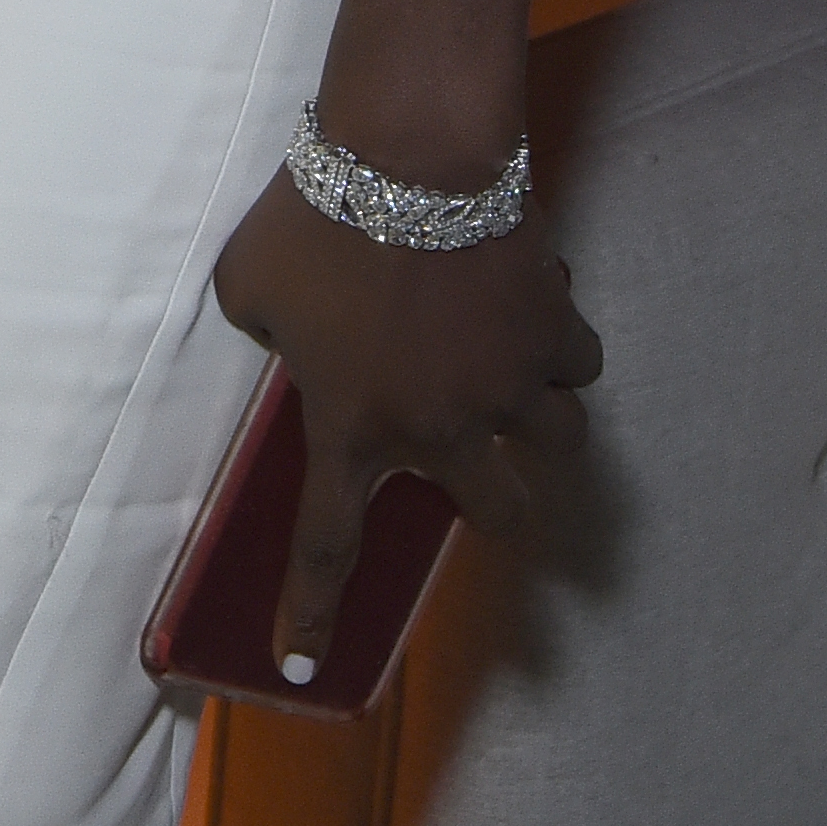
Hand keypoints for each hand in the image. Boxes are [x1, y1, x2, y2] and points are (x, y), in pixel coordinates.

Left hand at [211, 164, 602, 676]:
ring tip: (524, 397)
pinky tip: (537, 312)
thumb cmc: (312, 219)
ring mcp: (507, 384)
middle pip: (501, 515)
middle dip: (500, 508)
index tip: (304, 666)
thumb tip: (289, 338)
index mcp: (352, 428)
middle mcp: (440, 428)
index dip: (314, 614)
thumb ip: (267, 332)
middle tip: (489, 483)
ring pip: (560, 446)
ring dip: (543, 430)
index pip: (328, 546)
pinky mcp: (552, 331)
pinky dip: (560, 347)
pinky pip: (577, 360)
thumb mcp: (250, 286)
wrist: (407, 159)